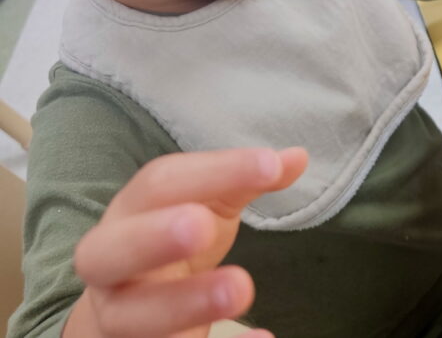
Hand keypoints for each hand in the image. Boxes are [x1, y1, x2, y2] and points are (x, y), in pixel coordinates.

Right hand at [65, 147, 307, 337]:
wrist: (125, 320)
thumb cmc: (171, 249)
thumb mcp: (205, 208)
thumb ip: (244, 183)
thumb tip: (298, 156)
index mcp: (129, 215)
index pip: (159, 184)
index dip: (213, 171)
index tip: (269, 165)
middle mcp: (111, 269)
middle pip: (109, 253)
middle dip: (153, 238)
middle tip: (199, 228)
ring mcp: (119, 320)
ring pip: (132, 318)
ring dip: (185, 304)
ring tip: (241, 288)